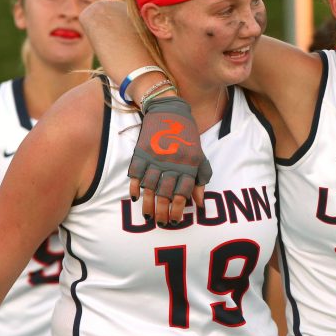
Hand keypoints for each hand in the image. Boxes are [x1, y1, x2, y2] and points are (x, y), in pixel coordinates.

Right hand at [128, 96, 211, 223]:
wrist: (169, 111)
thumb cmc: (186, 136)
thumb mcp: (199, 155)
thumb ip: (201, 178)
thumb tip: (200, 203)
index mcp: (189, 164)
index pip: (183, 192)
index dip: (179, 209)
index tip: (175, 221)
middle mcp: (172, 162)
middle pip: (166, 193)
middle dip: (163, 211)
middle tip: (161, 224)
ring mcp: (156, 157)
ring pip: (150, 186)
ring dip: (148, 203)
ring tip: (148, 216)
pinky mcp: (142, 151)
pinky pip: (136, 173)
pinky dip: (134, 186)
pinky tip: (135, 197)